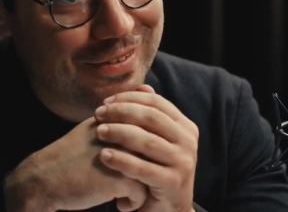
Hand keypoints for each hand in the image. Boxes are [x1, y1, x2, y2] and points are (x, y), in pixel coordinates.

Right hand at [3, 115, 148, 211]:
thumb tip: (148, 88)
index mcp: (119, 119)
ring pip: (151, 174)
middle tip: (128, 181)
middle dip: (145, 171)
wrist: (44, 179)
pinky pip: (141, 194)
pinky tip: (117, 203)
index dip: (141, 155)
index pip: (148, 133)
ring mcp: (124, 154)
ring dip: (140, 188)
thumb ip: (124, 111)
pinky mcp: (120, 177)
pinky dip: (131, 203)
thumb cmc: (73, 155)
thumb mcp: (97, 124)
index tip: (128, 166)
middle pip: (152, 155)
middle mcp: (124, 133)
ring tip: (122, 192)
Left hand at [94, 84, 198, 211]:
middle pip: (151, 118)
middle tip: (99, 114)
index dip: (130, 98)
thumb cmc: (158, 170)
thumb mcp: (159, 140)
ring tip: (99, 131)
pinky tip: (104, 155)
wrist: (169, 209)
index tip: (107, 101)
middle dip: (121, 112)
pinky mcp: (173, 183)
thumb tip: (142, 87)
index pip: (156, 103)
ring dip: (119, 133)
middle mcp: (188, 142)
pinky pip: (142, 168)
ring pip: (146, 141)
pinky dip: (121, 159)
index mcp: (185, 126)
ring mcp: (183, 162)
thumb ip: (152, 115)